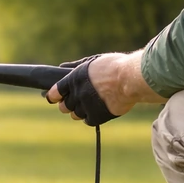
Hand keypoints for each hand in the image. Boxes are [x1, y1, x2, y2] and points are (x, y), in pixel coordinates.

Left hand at [45, 51, 164, 123]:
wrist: (130, 79)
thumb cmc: (114, 67)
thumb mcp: (93, 61)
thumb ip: (76, 66)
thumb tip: (61, 67)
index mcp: (74, 78)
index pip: (55, 92)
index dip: (53, 96)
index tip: (54, 98)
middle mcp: (77, 93)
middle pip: (64, 106)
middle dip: (68, 104)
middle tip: (77, 101)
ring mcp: (86, 106)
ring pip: (75, 114)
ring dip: (81, 110)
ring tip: (92, 103)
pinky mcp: (96, 116)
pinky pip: (88, 120)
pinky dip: (92, 116)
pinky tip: (99, 109)